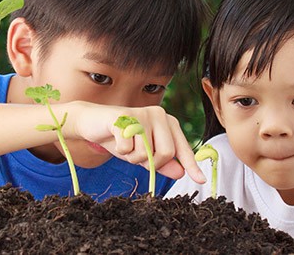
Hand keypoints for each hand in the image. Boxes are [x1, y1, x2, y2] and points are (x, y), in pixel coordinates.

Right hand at [65, 102, 206, 183]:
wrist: (92, 122)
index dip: (191, 165)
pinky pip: (128, 148)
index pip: (182, 148)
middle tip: (136, 155)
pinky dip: (120, 150)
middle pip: (166, 153)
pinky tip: (115, 138)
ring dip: (131, 157)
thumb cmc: (121, 138)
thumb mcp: (144, 154)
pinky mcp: (124, 117)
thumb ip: (162, 163)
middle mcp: (158, 114)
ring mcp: (142, 114)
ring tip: (125, 144)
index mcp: (168, 122)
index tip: (201, 180)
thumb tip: (180, 173)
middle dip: (150, 163)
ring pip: (145, 153)